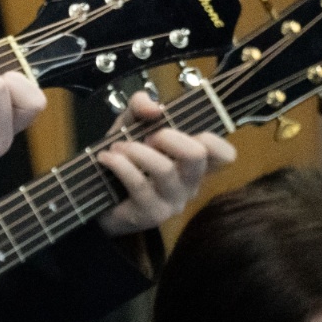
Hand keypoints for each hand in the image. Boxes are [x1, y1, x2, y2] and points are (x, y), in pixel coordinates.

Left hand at [96, 93, 236, 236]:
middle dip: (167, 137)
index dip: (210, 138)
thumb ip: (141, 106)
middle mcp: (190, 183)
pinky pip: (139, 183)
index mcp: (194, 162)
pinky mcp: (151, 215)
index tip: (178, 130)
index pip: (224, 154)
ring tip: (117, 147)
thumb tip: (154, 107)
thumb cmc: (125, 156)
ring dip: (135, 151)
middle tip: (147, 138)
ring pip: (164, 169)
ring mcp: (173, 202)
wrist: (96, 193)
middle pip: (197, 155)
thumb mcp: (131, 124)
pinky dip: (119, 164)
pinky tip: (106, 158)